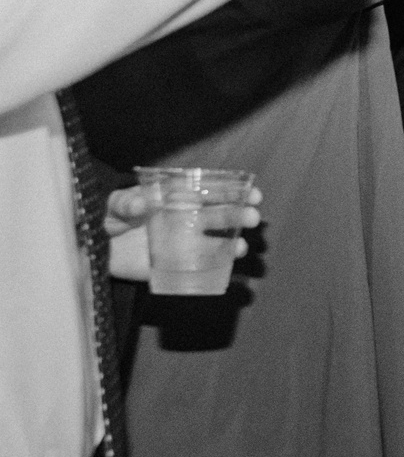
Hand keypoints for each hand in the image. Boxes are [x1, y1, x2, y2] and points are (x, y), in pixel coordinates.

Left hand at [105, 184, 262, 283]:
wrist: (98, 249)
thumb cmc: (110, 219)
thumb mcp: (115, 204)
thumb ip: (125, 202)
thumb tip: (141, 205)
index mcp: (176, 199)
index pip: (209, 192)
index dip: (231, 191)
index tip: (250, 192)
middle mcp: (187, 219)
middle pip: (219, 215)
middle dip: (239, 215)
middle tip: (253, 216)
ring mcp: (185, 242)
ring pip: (218, 239)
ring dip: (234, 240)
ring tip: (243, 245)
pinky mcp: (179, 264)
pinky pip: (206, 264)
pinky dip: (221, 263)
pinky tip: (229, 260)